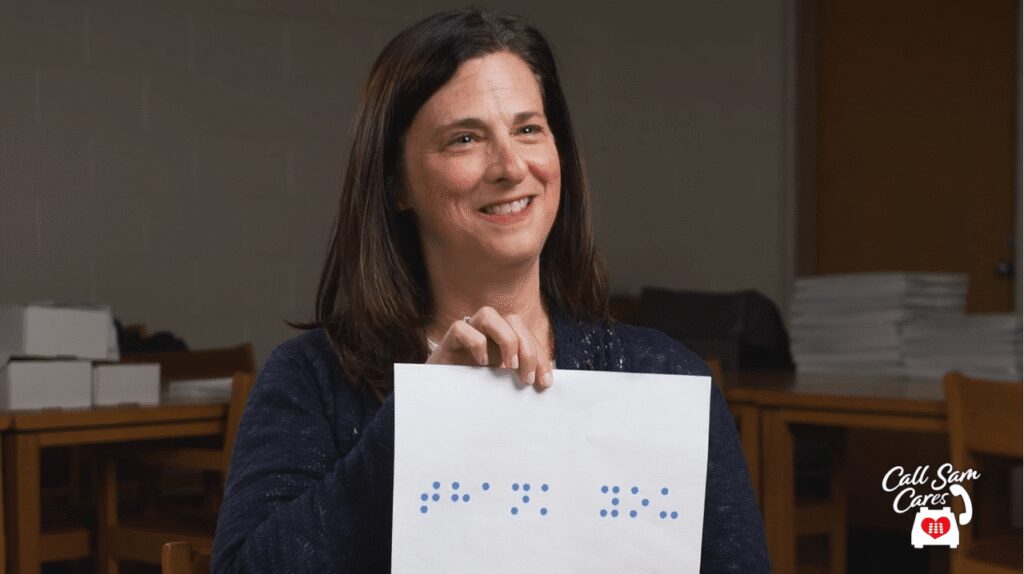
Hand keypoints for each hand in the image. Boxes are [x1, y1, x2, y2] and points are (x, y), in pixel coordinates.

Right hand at [426, 306, 553, 389]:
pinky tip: (481, 364)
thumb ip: (519, 379)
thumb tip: (545, 385)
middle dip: (527, 348)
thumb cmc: (474, 393)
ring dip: (505, 339)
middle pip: (513, 320)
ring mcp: (466, 334)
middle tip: (528, 379)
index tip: (545, 382)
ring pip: (487, 314)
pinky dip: (474, 342)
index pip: (527, 335)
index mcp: (502, 339)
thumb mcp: (502, 386)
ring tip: (509, 366)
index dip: (540, 356)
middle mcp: (485, 332)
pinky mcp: (447, 343)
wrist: (439, 402)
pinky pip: (460, 328)